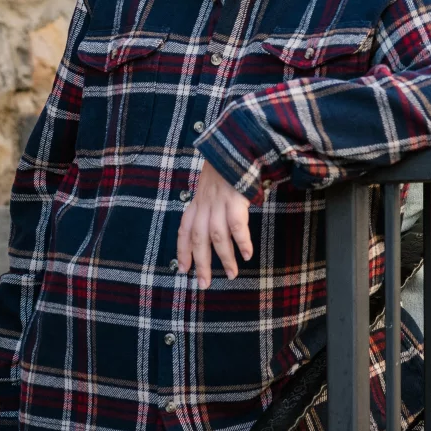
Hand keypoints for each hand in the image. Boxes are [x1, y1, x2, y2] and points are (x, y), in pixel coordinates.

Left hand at [177, 160, 253, 289]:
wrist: (235, 146)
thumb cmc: (225, 168)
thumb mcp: (209, 186)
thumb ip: (207, 203)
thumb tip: (211, 224)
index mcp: (196, 202)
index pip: (184, 231)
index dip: (183, 252)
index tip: (184, 270)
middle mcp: (204, 205)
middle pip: (199, 240)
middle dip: (201, 264)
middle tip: (204, 284)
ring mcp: (219, 203)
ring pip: (217, 237)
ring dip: (225, 258)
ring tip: (232, 274)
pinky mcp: (235, 200)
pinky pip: (237, 226)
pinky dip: (242, 242)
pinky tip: (247, 254)